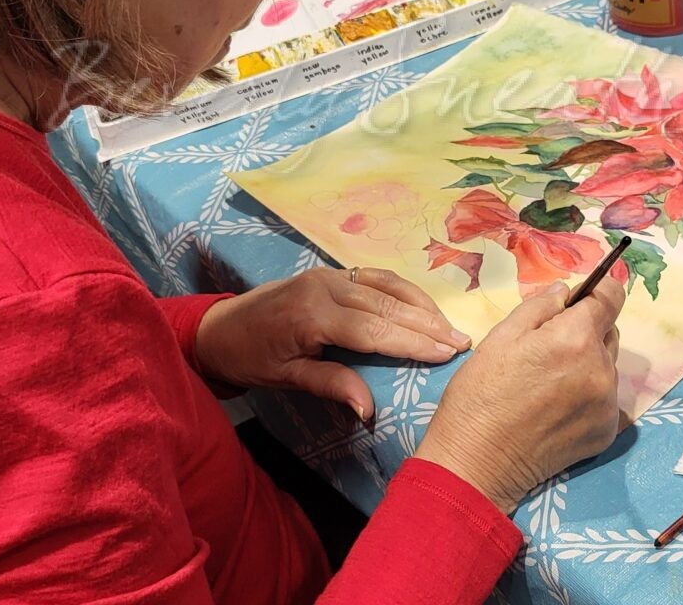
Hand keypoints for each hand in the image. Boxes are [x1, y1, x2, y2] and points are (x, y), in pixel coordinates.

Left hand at [195, 268, 471, 420]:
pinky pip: (375, 278)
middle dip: (428, 325)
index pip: (375, 329)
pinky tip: (422, 308)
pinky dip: (403, 292)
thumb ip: (331, 385)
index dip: (413, 342)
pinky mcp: (331, 273)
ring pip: (386, 287)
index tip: (447, 354)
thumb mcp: (287, 377)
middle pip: (387, 306)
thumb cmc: (251, 358)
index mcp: (313, 314)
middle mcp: (326, 286)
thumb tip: (371, 410)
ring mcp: (330, 275)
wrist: (220, 328)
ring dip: (421, 307)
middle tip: (462, 343)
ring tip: (450, 328)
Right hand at [415, 278, 623, 514]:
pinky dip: (588, 393)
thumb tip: (565, 292)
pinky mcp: (607, 432)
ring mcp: (607, 404)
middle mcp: (601, 370)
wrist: (478, 461)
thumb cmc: (480, 393)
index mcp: (574, 339)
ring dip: (588, 362)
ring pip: (607, 366)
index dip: (603, 289)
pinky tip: (556, 405)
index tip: (595, 289)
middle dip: (587, 329)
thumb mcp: (501, 336)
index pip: (610, 299)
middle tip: (549, 344)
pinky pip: (605, 398)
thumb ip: (539, 306)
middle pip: (609, 333)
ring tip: (548, 379)